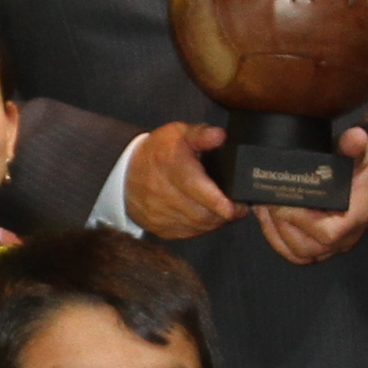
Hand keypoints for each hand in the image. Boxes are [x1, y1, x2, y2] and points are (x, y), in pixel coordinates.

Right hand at [118, 120, 243, 240]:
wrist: (126, 173)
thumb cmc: (158, 152)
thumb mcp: (178, 133)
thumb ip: (201, 134)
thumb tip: (220, 136)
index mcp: (171, 165)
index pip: (195, 187)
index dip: (218, 200)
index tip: (238, 207)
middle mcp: (162, 192)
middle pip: (200, 212)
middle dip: (225, 213)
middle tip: (240, 207)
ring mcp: (159, 213)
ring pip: (196, 225)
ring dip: (216, 221)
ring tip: (227, 211)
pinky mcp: (159, 228)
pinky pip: (188, 233)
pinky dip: (203, 228)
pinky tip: (209, 217)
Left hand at [250, 126, 367, 267]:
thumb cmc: (364, 167)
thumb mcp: (363, 152)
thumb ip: (355, 146)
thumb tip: (355, 136)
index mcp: (356, 218)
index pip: (328, 234)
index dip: (301, 221)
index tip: (283, 202)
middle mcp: (345, 238)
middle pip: (307, 248)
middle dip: (281, 226)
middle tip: (266, 202)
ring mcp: (332, 246)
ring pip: (297, 253)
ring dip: (275, 232)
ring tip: (262, 208)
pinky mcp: (320, 246)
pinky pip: (295, 253)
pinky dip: (276, 239)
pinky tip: (266, 217)